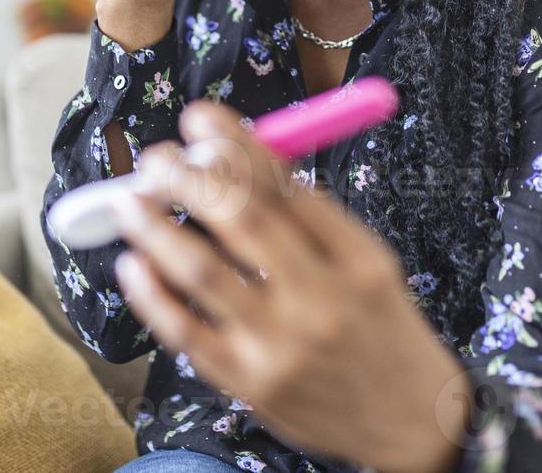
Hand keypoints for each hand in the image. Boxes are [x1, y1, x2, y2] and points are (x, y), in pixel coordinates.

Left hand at [110, 100, 470, 472]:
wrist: (411, 424)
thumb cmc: (381, 328)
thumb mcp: (370, 263)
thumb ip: (313, 216)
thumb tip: (240, 156)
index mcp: (356, 259)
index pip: (285, 184)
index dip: (234, 143)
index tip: (200, 117)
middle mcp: (319, 300)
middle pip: (241, 219)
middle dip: (189, 177)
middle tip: (158, 157)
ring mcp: (280, 346)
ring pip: (202, 272)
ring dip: (155, 227)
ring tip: (129, 199)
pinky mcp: (248, 385)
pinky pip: (185, 332)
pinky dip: (152, 294)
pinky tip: (133, 264)